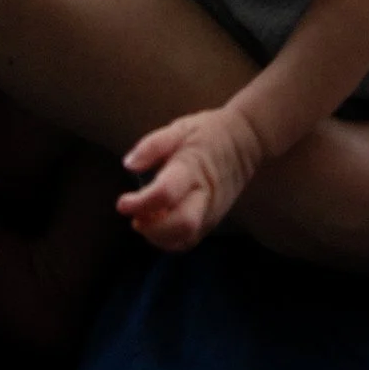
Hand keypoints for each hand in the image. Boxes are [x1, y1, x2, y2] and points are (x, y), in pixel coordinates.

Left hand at [118, 99, 267, 249]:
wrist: (246, 141)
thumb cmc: (207, 133)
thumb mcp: (179, 128)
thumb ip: (152, 146)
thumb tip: (128, 165)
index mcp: (192, 168)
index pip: (167, 193)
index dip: (141, 203)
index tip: (122, 203)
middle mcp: (204, 196)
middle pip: (181, 224)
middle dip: (152, 229)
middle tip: (135, 217)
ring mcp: (211, 212)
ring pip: (185, 238)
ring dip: (157, 237)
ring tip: (144, 220)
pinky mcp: (213, 221)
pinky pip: (188, 240)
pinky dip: (168, 241)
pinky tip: (157, 227)